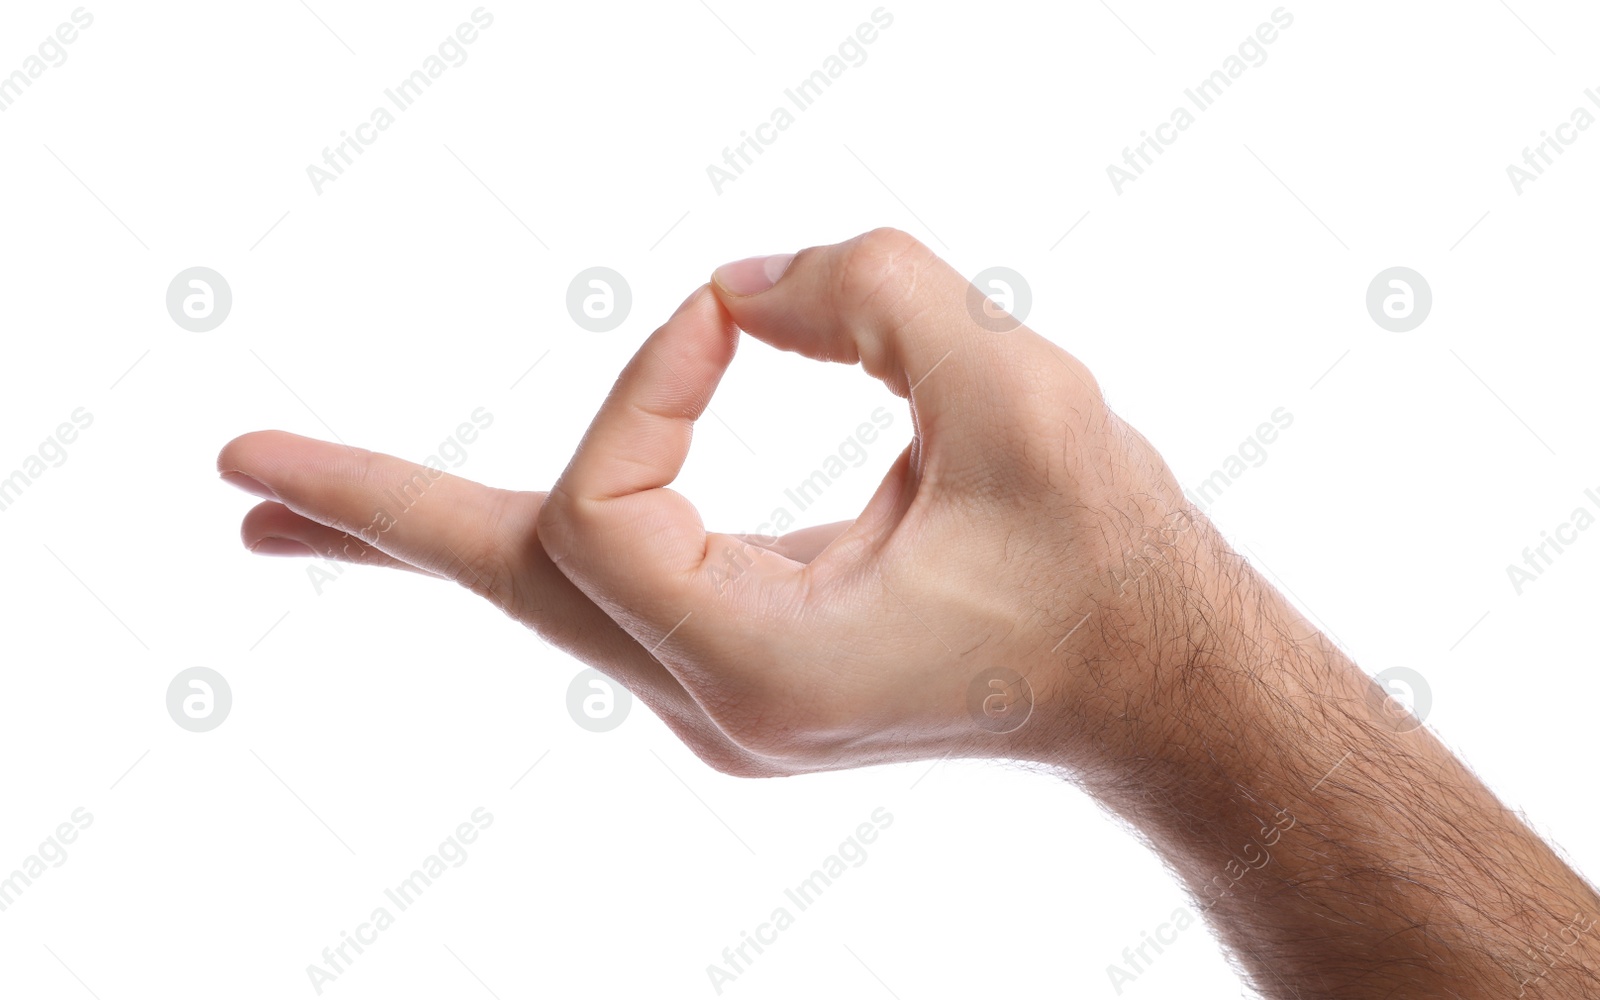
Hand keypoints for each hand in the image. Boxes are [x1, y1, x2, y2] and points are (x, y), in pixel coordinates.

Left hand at [221, 228, 1228, 777]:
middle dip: (375, 512)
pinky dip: (541, 528)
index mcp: (761, 671)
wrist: (1159, 686)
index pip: (605, 507)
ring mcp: (727, 693)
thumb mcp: (1018, 394)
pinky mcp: (752, 658)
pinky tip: (460, 530)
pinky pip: (617, 582)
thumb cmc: (1109, 563)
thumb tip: (741, 288)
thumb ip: (870, 291)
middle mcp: (719, 703)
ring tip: (287, 502)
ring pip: (551, 589)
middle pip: (511, 585)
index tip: (743, 318)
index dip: (646, 383)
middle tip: (236, 471)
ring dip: (423, 529)